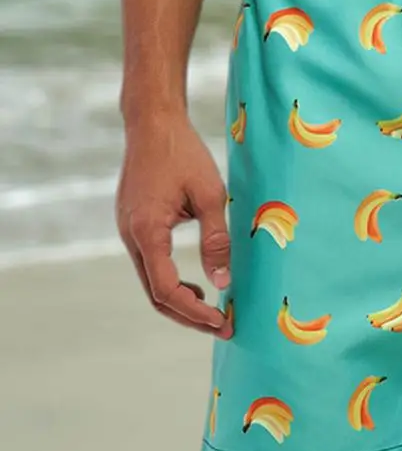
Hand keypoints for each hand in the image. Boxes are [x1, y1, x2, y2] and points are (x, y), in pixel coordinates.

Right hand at [116, 113, 233, 336]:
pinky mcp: (134, 225)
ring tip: (213, 311)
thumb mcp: (211, 195)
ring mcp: (129, 232)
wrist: (153, 124)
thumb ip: (217, 240)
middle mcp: (131, 237)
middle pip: (155, 295)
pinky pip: (150, 264)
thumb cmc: (184, 154)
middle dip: (188, 316)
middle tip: (223, 326)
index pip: (167, 290)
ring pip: (151, 282)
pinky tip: (197, 284)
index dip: (195, 312)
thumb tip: (224, 282)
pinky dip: (171, 281)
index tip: (223, 321)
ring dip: (180, 301)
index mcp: (147, 232)